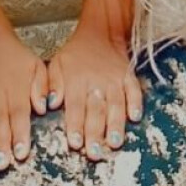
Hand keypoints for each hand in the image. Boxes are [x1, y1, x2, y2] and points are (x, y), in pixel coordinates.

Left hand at [46, 25, 143, 160]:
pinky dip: (135, 103)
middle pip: (96, 110)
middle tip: (94, 152)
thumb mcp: (57, 63)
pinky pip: (134, 90)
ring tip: (115, 143)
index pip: (75, 105)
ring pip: (116, 104)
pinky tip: (135, 117)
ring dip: (116, 124)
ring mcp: (114, 79)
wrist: (100, 32)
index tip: (75, 144)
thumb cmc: (76, 54)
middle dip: (95, 133)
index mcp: (76, 80)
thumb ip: (52, 84)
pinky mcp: (128, 76)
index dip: (75, 125)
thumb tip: (50, 104)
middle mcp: (96, 81)